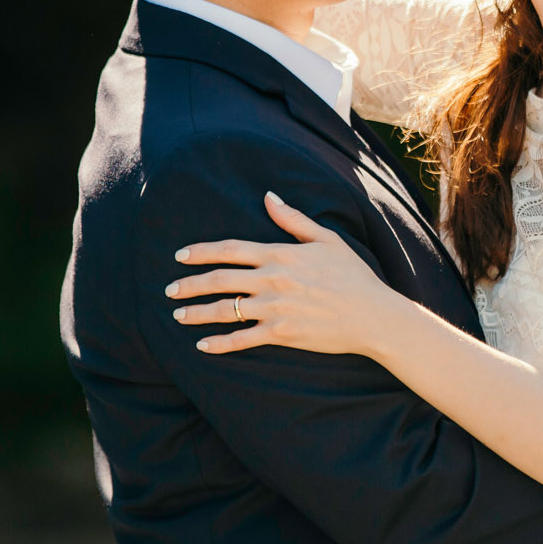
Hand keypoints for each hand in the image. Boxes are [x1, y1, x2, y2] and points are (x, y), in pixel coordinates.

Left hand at [167, 193, 403, 355]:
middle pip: (219, 280)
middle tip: (169, 290)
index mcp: (281, 254)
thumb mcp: (327, 239)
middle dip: (189, 285)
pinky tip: (202, 346)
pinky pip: (242, 339)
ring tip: (178, 316)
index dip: (201, 252)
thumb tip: (268, 197)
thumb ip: (293, 219)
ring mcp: (275, 308)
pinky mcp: (281, 334)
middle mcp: (273, 280)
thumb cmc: (353, 275)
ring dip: (197, 314)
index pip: (230, 250)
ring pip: (225, 310)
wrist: (373, 315)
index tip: (180, 256)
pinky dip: (219, 344)